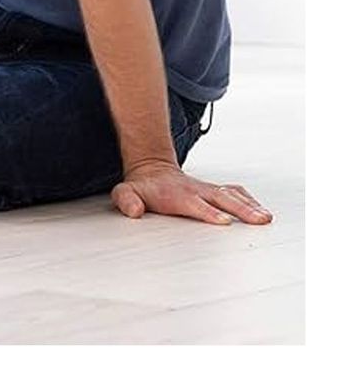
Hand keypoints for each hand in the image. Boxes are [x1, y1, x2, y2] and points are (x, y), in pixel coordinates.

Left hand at [111, 161, 272, 224]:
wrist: (150, 170)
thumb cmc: (141, 188)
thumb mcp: (125, 193)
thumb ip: (126, 201)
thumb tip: (134, 211)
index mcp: (177, 195)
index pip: (196, 205)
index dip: (209, 213)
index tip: (224, 221)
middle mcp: (196, 190)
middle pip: (221, 199)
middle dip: (241, 209)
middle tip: (259, 219)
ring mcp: (206, 189)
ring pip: (231, 195)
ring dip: (249, 205)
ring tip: (265, 218)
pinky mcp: (213, 190)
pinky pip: (234, 192)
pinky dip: (248, 200)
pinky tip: (260, 211)